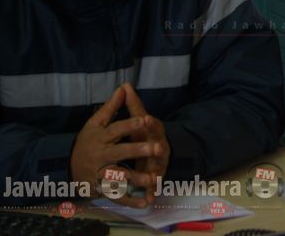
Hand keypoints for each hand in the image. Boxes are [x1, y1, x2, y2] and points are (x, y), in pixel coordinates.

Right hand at [70, 86, 158, 207]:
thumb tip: (124, 86)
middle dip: (138, 150)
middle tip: (158, 148)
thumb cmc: (87, 141)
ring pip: (118, 176)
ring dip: (136, 178)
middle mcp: (100, 155)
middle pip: (119, 152)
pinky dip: (131, 200)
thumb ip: (112, 107)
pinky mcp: (102, 188)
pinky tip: (146, 201)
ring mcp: (100, 173)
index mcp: (100, 137)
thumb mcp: (96, 123)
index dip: (130, 124)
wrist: (66, 167)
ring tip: (154, 178)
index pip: (116, 129)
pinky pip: (117, 195)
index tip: (145, 119)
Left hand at [121, 83, 170, 204]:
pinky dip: (150, 194)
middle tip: (157, 148)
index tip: (146, 118)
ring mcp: (158, 164)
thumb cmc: (145, 135)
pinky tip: (148, 200)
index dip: (150, 122)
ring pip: (157, 170)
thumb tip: (125, 85)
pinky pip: (152, 188)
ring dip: (157, 175)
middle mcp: (159, 148)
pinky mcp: (154, 180)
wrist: (157, 154)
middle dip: (157, 149)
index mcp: (153, 133)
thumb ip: (133, 106)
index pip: (154, 126)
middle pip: (158, 148)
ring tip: (154, 179)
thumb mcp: (139, 121)